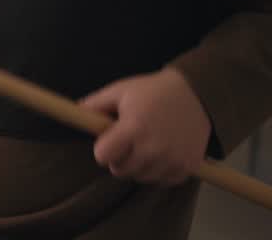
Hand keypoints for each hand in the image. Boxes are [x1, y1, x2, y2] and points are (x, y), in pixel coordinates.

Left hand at [79, 68, 211, 185]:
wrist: (196, 94)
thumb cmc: (153, 91)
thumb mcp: (121, 90)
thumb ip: (95, 104)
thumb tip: (74, 113)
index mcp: (133, 128)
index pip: (103, 156)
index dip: (102, 149)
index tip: (109, 140)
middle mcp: (153, 148)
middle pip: (120, 170)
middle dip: (118, 158)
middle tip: (128, 142)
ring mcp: (171, 160)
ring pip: (140, 177)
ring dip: (138, 166)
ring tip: (144, 146)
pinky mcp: (187, 167)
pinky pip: (162, 181)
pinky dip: (158, 172)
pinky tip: (160, 154)